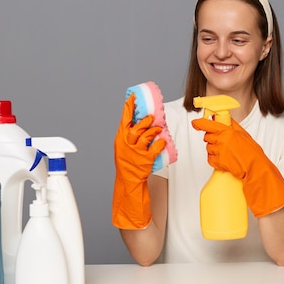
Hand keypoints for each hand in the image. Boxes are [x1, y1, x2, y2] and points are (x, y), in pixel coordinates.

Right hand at [112, 94, 165, 228]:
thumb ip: (131, 137)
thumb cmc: (128, 167)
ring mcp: (134, 153)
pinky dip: (160, 143)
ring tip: (159, 127)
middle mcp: (125, 145)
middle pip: (136, 126)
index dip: (129, 108)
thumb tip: (143, 122)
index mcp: (120, 140)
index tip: (133, 97)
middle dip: (145, 120)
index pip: (124, 120)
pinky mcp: (144, 161)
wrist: (128, 186)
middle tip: (153, 115)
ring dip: (154, 130)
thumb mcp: (126, 150)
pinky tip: (163, 141)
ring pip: (145, 136)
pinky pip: (154, 148)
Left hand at [191, 117, 283, 216]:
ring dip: (214, 149)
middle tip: (222, 142)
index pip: (207, 124)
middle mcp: (221, 140)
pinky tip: (224, 159)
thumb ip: (231, 124)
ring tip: (226, 152)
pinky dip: (215, 159)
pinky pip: (210, 158)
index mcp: (227, 131)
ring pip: (208, 148)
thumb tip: (224, 118)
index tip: (195, 123)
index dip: (199, 123)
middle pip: (207, 137)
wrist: (254, 167)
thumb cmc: (251, 151)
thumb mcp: (243, 133)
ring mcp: (218, 152)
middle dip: (212, 138)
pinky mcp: (217, 162)